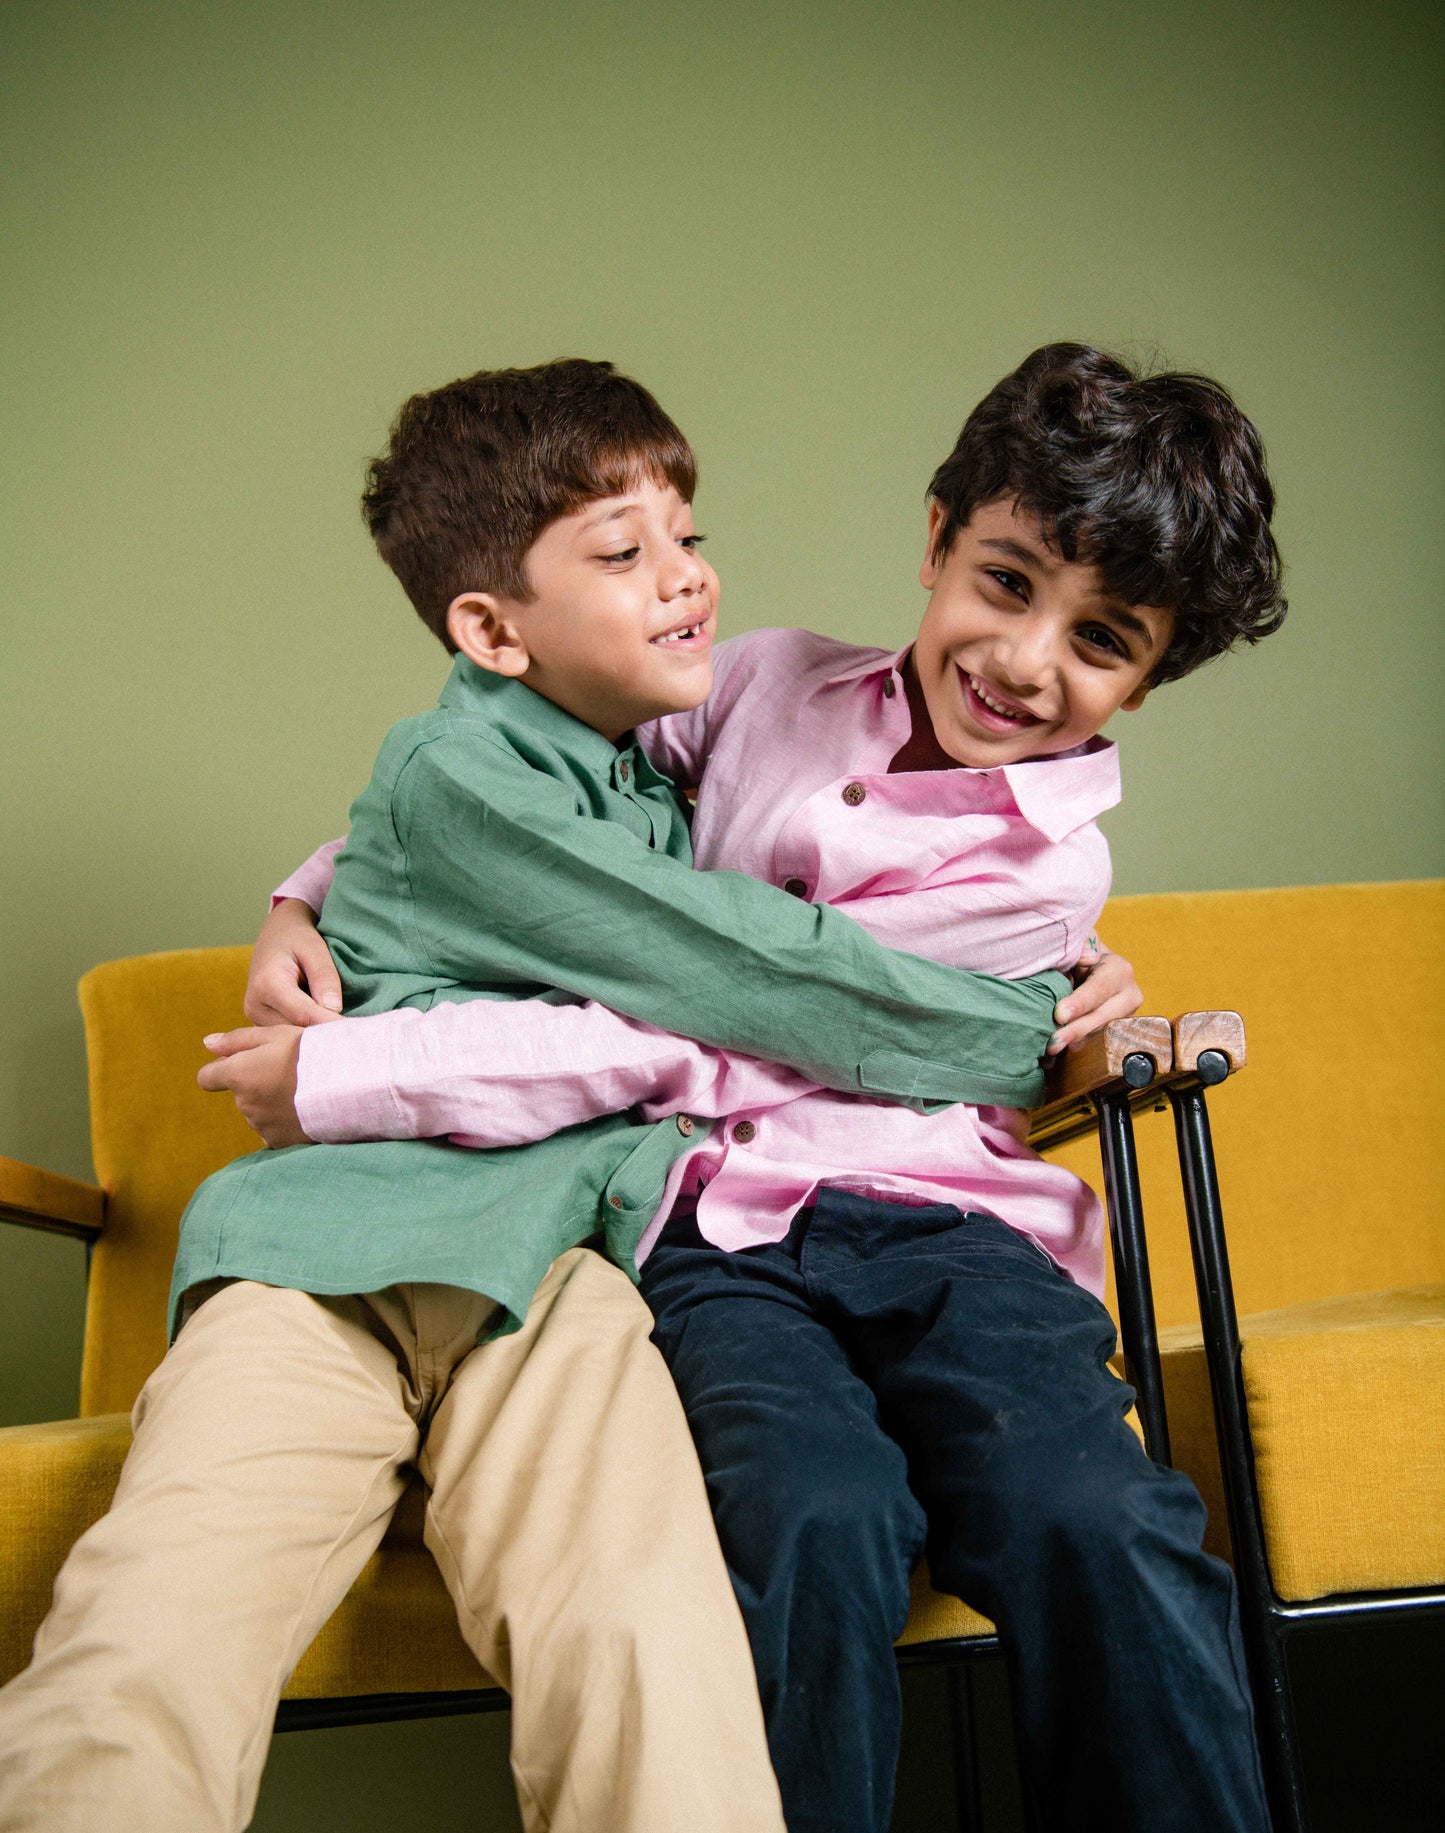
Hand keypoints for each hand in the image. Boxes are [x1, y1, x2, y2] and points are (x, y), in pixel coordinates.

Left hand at [197, 1025, 312, 1147]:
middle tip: (291, 1072)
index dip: (220, 1071)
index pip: (207, 1078)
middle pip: (241, 1093)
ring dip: (273, 1103)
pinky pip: (276, 1131)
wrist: (348, 1086)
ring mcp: (262, 1126)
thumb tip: (207, 1043)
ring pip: (259, 1112)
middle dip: (258, 1084)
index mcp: (238, 1074)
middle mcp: (244, 1103)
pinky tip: (307, 1111)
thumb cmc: (313, 1053)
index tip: (243, 1065)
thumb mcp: (277, 1034)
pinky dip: (287, 1122)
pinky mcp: (281, 1143)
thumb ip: (238, 1040)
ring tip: (304, 1091)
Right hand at [245, 898, 343, 1026]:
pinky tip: (325, 1026)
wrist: (276, 936)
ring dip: (316, 1034)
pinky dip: (308, 1030)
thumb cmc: (297, 938)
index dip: (330, 1023)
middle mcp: (255, 1005)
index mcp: (266, 984)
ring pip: (291, 1035)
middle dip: (324, 1032)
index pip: (303, 1014)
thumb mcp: (315, 949)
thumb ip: (324, 976)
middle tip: (355, 1033)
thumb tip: (334, 1008)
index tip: (355, 1031)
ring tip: (342, 1030)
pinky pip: (287, 1033)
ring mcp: (256, 1016)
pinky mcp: (262, 1023)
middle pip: (296, 1029)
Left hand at [1047, 935, 1142, 1054]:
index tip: (1059, 1015)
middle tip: (1052, 1042)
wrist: (1089, 966)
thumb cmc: (1078, 953)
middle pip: (1103, 1016)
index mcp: (1119, 970)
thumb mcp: (1078, 943)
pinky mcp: (1118, 1030)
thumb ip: (1080, 948)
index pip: (1099, 988)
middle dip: (1076, 1030)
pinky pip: (1099, 1039)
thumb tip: (1087, 958)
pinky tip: (1059, 1053)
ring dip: (1076, 1042)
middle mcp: (1129, 994)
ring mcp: (1126, 1015)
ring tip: (1052, 1049)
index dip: (1080, 1003)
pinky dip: (1078, 1046)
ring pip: (1102, 1031)